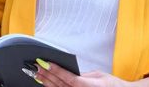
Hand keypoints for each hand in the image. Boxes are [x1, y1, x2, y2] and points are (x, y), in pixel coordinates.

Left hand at [33, 59, 148, 86]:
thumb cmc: (112, 86)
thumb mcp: (99, 75)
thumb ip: (82, 74)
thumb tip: (68, 71)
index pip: (70, 78)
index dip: (56, 70)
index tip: (45, 63)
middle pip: (61, 85)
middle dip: (47, 75)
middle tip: (36, 66)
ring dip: (47, 83)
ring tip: (38, 75)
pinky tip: (46, 85)